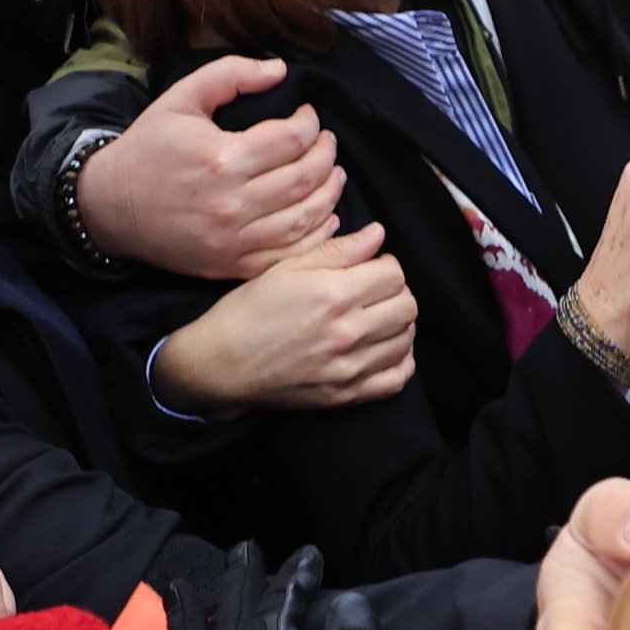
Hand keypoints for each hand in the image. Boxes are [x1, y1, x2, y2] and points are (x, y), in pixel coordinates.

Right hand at [76, 57, 346, 276]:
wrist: (109, 206)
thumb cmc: (148, 148)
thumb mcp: (181, 98)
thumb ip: (230, 74)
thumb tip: (279, 70)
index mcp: (221, 158)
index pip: (292, 139)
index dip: (311, 123)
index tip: (308, 116)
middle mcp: (230, 203)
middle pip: (305, 179)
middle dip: (326, 156)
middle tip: (326, 143)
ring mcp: (232, 240)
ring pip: (304, 219)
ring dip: (329, 194)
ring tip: (333, 175)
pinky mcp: (231, 265)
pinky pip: (288, 255)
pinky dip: (315, 236)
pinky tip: (323, 216)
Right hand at [153, 224, 417, 414]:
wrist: (221, 365)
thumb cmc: (248, 311)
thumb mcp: (286, 268)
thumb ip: (337, 250)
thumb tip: (378, 233)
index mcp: (332, 294)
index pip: (394, 273)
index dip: (385, 265)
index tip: (369, 268)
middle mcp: (346, 332)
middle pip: (407, 305)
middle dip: (395, 292)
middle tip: (374, 292)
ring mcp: (348, 368)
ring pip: (406, 339)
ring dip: (398, 324)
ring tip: (375, 318)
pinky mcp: (346, 395)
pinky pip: (397, 379)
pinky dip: (400, 361)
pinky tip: (383, 348)